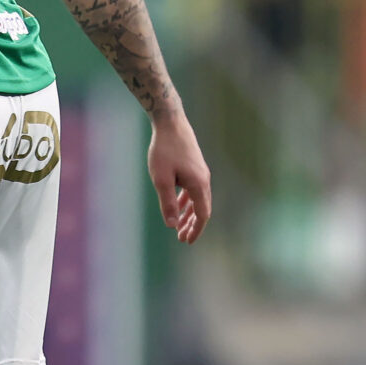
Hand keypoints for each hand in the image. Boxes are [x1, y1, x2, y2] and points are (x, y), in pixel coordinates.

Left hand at [147, 110, 212, 243]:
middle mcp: (204, 180)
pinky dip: (186, 201)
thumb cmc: (164, 150)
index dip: (196, 230)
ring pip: (197, 199)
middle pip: (202, 209)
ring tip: (179, 226)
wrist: (170, 122)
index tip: (187, 242)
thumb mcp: (161, 179)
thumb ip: (167, 203)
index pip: (202, 214)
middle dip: (192, 225)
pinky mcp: (194, 166)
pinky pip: (193, 189)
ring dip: (189, 214)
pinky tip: (177, 205)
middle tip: (182, 238)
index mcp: (199, 184)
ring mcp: (200, 172)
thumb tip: (172, 225)